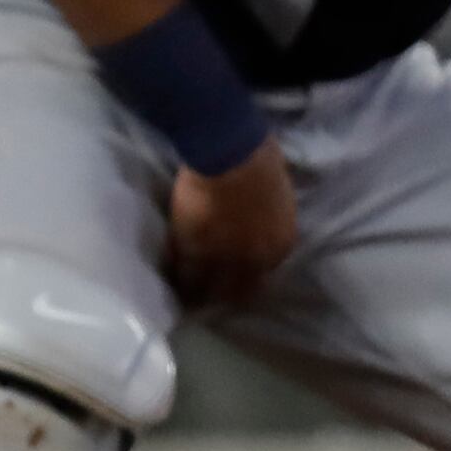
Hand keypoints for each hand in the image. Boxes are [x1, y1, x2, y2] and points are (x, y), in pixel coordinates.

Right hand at [170, 139, 297, 303]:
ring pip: (208, 288)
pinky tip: (170, 275)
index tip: (233, 275)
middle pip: (238, 291)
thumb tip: (257, 224)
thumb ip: (268, 220)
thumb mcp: (277, 198)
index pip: (264, 274)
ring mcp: (225, 260)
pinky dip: (176, 274)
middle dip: (223, 292)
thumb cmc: (260, 162)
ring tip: (185, 293)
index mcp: (280, 245)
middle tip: (207, 291)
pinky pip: (183, 273)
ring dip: (197, 290)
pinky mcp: (195, 252)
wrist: (231, 156)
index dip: (246, 275)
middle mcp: (256, 260)